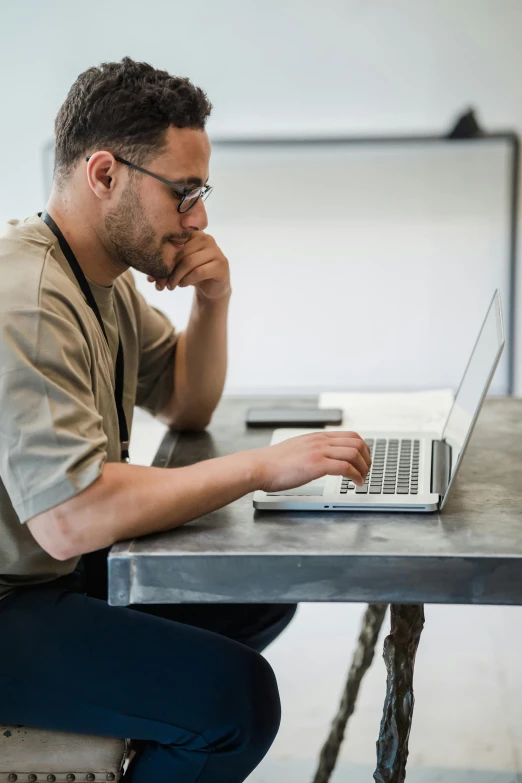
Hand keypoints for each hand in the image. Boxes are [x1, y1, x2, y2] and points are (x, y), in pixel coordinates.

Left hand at [147, 232, 230, 300]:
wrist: (212, 287)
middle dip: (168, 271)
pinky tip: (182, 284)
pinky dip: (188, 280)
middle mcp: (206, 238)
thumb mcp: (176, 267)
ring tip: (171, 286)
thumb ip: (165, 266)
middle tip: (160, 284)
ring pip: (189, 262)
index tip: (152, 276)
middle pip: (181, 253)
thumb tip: (149, 276)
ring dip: (176, 277)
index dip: (162, 259)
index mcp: (193, 233)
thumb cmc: (192, 273)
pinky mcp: (222, 264)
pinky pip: (199, 271)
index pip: (174, 242)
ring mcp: (216, 250)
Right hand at [252, 430, 371, 492]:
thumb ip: (311, 450)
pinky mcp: (317, 464)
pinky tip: (356, 483)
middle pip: (357, 442)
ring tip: (362, 479)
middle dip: (367, 458)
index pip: (350, 435)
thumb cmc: (273, 462)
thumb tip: (321, 457)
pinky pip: (345, 467)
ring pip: (354, 453)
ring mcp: (319, 451)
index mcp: (317, 437)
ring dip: (364, 468)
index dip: (363, 448)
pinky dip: (356, 476)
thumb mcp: (297, 449)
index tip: (364, 460)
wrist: (259, 466)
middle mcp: (320, 441)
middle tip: (366, 471)